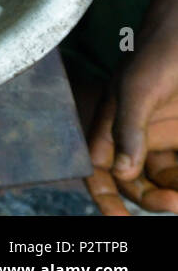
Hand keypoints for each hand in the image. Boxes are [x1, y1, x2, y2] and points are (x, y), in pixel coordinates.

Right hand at [85, 0, 177, 213]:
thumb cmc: (161, 51)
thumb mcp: (138, 88)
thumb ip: (127, 128)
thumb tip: (122, 171)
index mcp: (109, 122)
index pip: (99, 167)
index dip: (104, 195)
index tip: (117, 218)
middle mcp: (132, 132)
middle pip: (134, 179)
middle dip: (149, 197)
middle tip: (172, 202)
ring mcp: (160, 133)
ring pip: (161, 175)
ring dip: (172, 190)